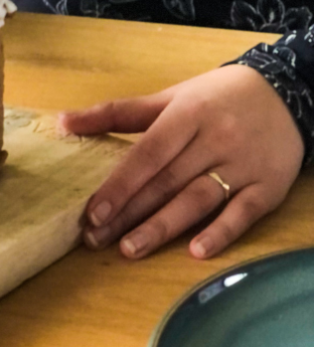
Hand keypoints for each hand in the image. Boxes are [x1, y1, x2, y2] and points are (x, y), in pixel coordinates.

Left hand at [58, 64, 304, 260]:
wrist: (283, 93)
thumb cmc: (214, 98)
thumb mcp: (169, 97)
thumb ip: (118, 113)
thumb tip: (62, 121)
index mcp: (187, 114)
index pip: (148, 152)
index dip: (120, 183)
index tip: (92, 211)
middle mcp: (214, 140)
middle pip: (167, 181)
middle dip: (130, 212)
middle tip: (96, 238)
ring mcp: (242, 165)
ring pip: (198, 199)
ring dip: (164, 227)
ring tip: (130, 249)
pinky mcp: (268, 187)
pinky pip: (243, 213)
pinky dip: (221, 233)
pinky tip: (196, 252)